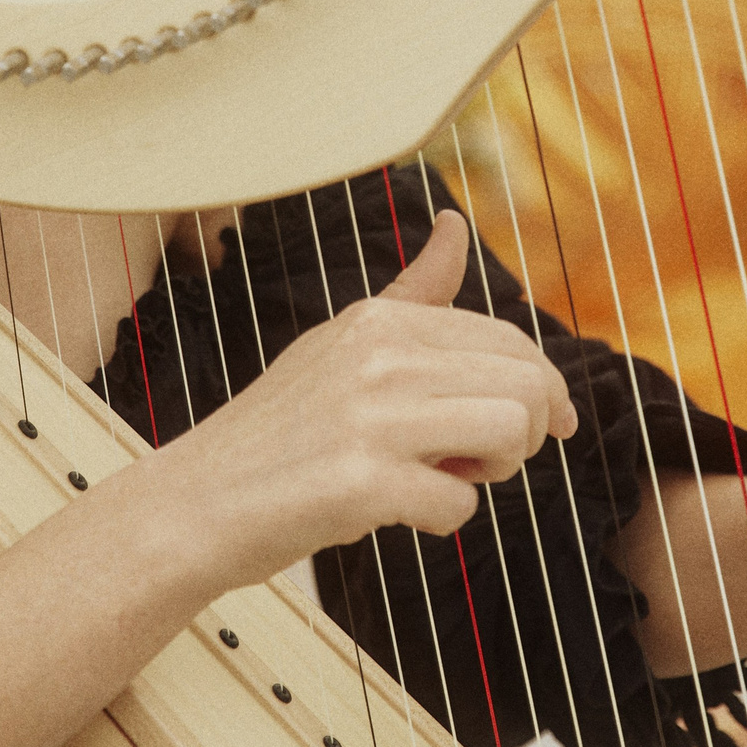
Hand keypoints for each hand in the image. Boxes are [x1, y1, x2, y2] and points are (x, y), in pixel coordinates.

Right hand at [167, 210, 579, 583]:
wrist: (193, 504)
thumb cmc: (277, 434)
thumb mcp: (340, 345)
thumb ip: (411, 297)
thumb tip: (456, 225)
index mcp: (379, 321)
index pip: (509, 339)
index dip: (545, 388)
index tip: (553, 425)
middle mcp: (378, 356)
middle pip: (525, 384)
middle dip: (524, 432)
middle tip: (478, 459)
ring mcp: (370, 417)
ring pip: (509, 434)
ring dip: (491, 472)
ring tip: (442, 478)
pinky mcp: (362, 483)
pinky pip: (459, 505)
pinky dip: (439, 520)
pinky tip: (394, 512)